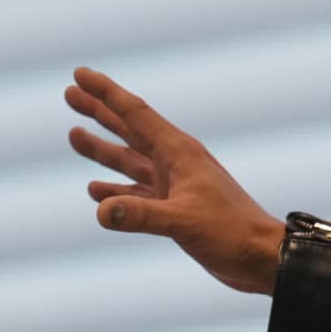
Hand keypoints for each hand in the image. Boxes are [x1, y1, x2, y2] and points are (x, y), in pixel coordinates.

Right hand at [65, 66, 285, 294]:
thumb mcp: (184, 222)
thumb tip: (101, 211)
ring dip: (103, 149)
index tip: (79, 74)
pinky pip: (137, 193)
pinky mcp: (175, 209)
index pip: (135, 114)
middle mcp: (176, 163)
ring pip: (130, 160)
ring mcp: (175, 186)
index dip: (106, 93)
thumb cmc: (232, 233)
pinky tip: (96, 190)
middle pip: (129, 130)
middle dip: (99, 111)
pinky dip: (116, 189)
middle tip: (69, 93)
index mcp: (179, 153)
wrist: (261, 258)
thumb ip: (142, 215)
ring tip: (74, 135)